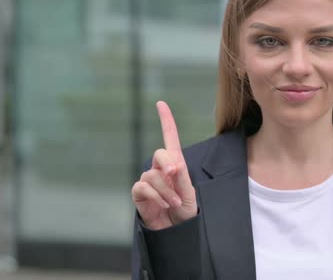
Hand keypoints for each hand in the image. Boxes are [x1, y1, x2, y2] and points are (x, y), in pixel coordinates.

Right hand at [131, 101, 197, 229]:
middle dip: (168, 164)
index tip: (160, 103)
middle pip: (160, 154)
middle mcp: (160, 169)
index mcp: (175, 164)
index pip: (170, 138)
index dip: (165, 120)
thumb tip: (172, 165)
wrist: (177, 232)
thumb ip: (181, 179)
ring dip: (166, 189)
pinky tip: (163, 204)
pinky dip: (156, 195)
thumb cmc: (186, 212)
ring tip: (174, 203)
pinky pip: (143, 186)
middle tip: (176, 176)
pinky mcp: (139, 192)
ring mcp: (148, 180)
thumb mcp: (190, 194)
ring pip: (152, 174)